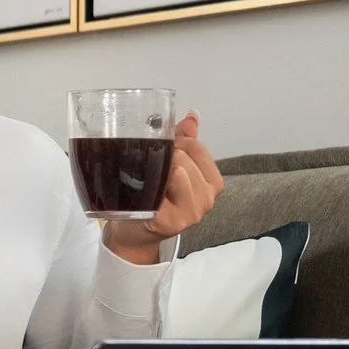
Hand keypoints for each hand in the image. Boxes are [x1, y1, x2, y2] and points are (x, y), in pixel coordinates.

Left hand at [104, 112, 224, 263]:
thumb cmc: (154, 198)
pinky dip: (149, 186)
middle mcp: (207, 199)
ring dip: (156, 169)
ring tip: (145, 177)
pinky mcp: (171, 222)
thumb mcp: (173, 167)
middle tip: (147, 162)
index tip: (162, 145)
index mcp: (212, 183)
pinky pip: (161, 191)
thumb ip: (184, 141)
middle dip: (164, 154)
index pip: (198, 148)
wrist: (135, 232)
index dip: (177, 141)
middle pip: (185, 158)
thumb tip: (192, 116)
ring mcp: (191, 213)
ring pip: (176, 172)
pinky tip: (142, 190)